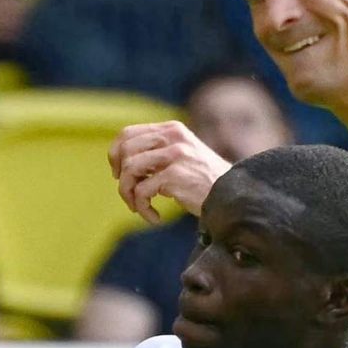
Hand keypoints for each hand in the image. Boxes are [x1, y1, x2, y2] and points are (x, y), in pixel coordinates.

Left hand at [110, 120, 226, 221]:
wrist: (233, 195)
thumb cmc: (203, 181)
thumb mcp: (180, 156)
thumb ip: (156, 153)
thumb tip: (120, 164)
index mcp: (171, 129)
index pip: (127, 134)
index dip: (115, 155)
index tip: (118, 174)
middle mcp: (172, 137)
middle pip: (125, 152)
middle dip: (121, 178)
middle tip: (129, 196)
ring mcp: (174, 155)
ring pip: (129, 171)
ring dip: (128, 195)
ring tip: (139, 208)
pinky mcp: (175, 176)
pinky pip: (141, 192)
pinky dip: (143, 209)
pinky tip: (154, 218)